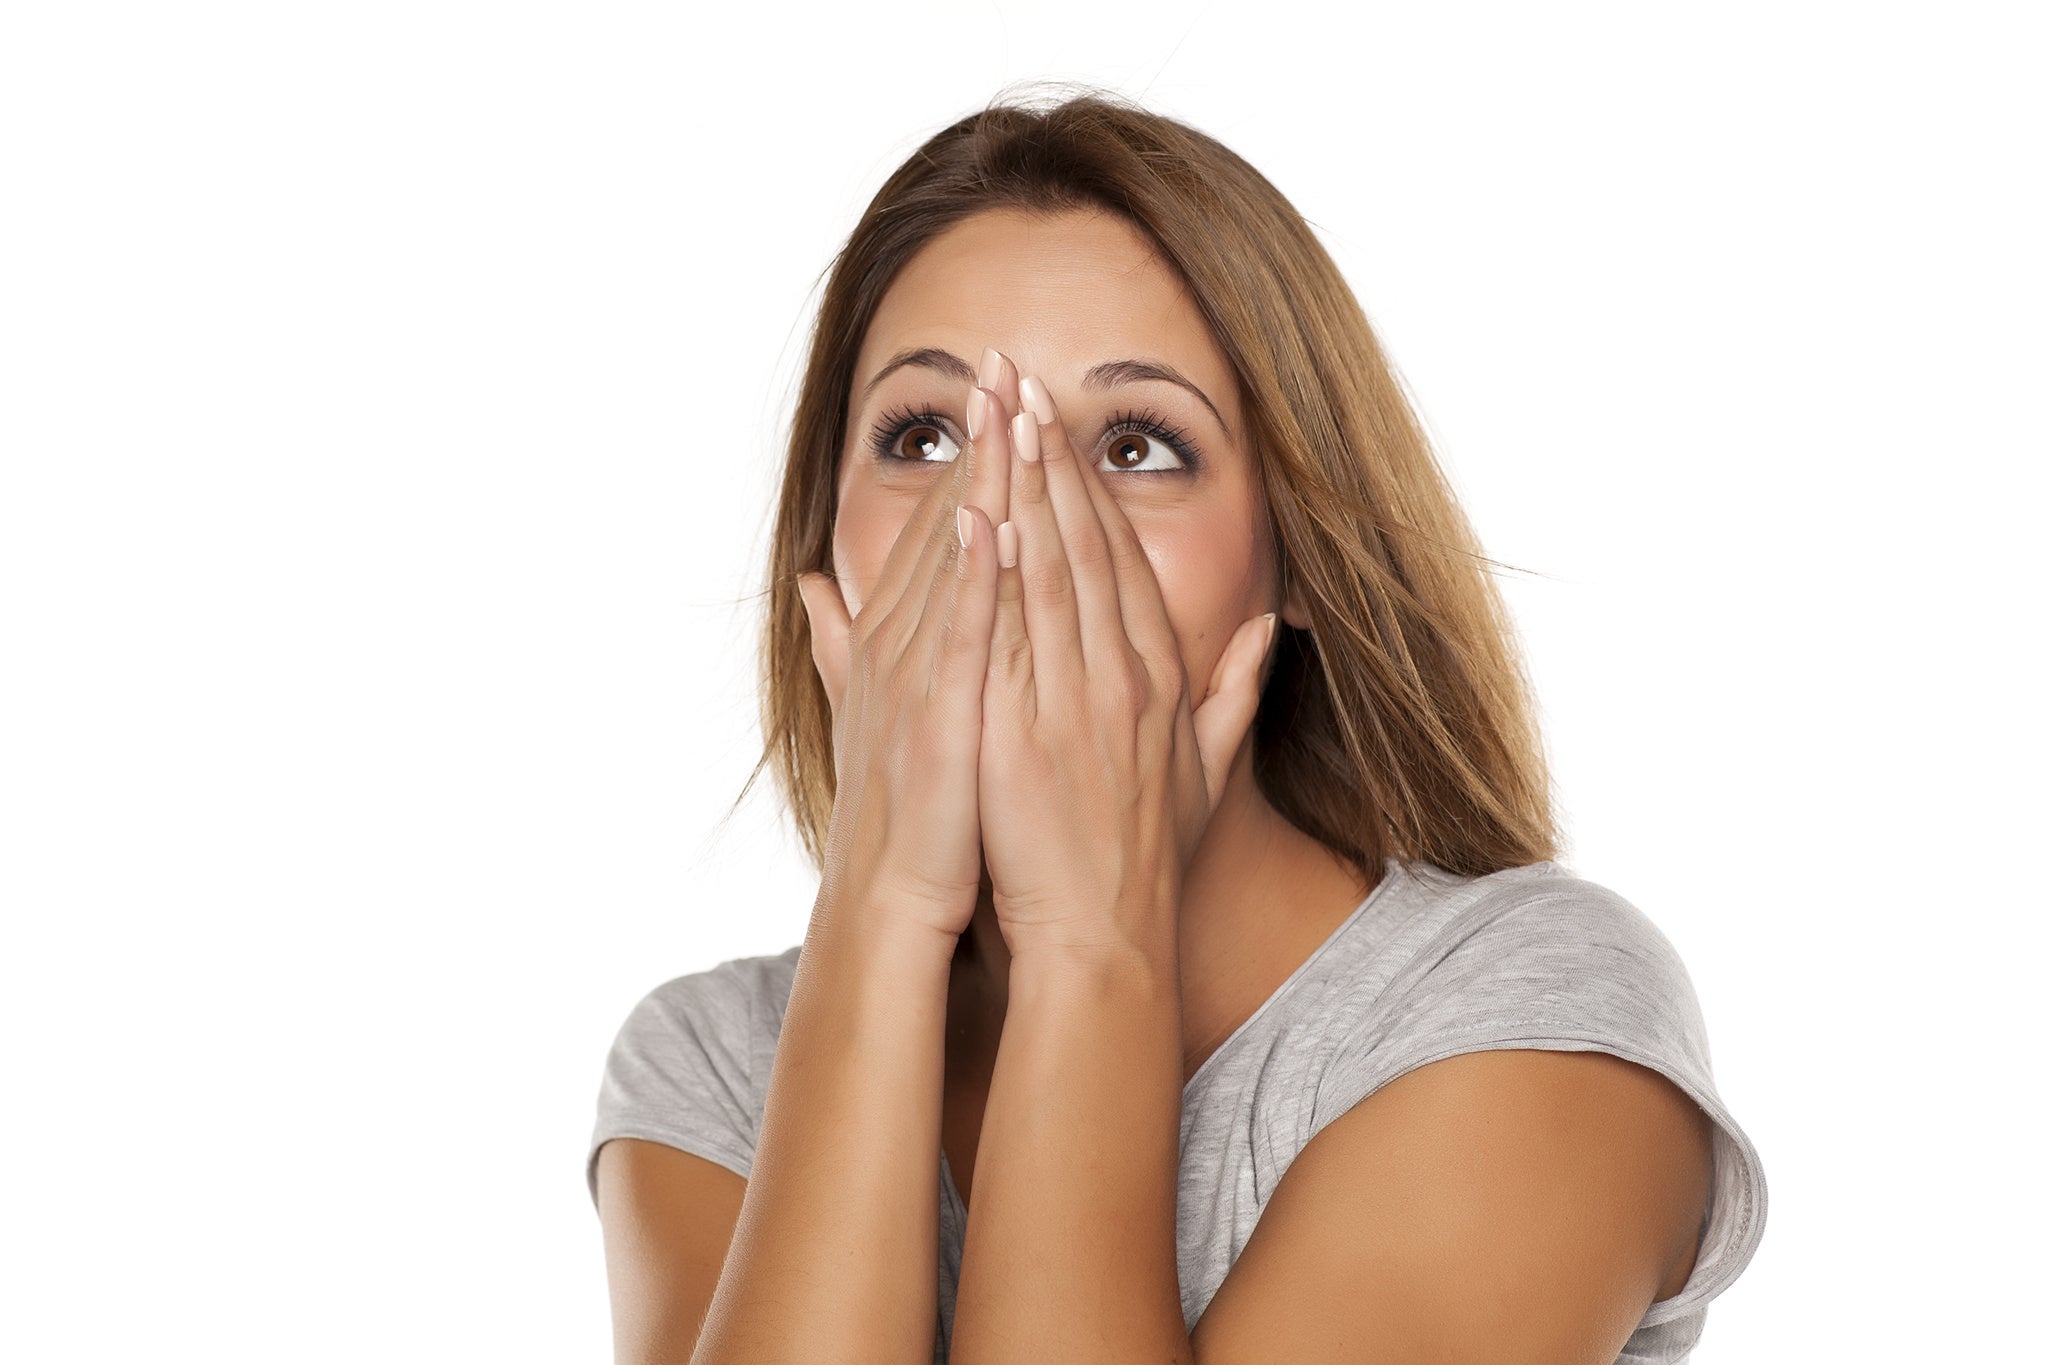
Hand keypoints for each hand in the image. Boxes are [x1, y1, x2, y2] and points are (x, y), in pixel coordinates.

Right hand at [794, 377, 1014, 942]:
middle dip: (974, 443)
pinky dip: (976, 575)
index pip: (941, 530)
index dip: (967, 459)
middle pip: (945, 523)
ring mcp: (918, 677)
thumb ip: (848, 641)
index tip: (995, 394)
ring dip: (978, 482)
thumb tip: (813, 584)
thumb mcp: (871, 711)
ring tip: (1001, 405)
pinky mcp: (940, 718)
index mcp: (898, 638)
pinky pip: (963, 634)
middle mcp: (900, 644)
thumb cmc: (903, 815)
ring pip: (954, 561)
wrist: (890, 904)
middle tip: (997, 359)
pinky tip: (997, 518)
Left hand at [975, 368, 1278, 959]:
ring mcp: (1076, 701)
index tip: (1060, 427)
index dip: (1088, 488)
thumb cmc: (1145, 859)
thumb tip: (1268, 633)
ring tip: (997, 416)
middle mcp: (1121, 676)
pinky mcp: (1028, 733)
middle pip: (1084, 544)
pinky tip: (978, 515)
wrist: (1104, 939)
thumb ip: (1233, 696)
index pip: (1121, 559)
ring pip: (1049, 572)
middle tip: (1018, 380)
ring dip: (1021, 488)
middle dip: (1049, 457)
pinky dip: (995, 573)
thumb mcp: (1205, 774)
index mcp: (1157, 678)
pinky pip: (1011, 637)